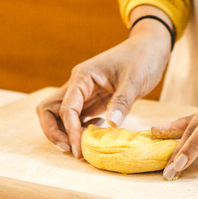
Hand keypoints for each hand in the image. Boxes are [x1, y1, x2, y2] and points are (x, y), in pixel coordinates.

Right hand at [36, 6, 172, 158]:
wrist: (149, 48)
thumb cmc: (142, 58)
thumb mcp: (134, 80)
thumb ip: (121, 102)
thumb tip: (111, 124)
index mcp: (82, 77)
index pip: (65, 108)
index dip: (69, 131)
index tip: (78, 150)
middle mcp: (77, 85)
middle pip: (48, 110)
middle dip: (54, 132)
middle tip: (73, 150)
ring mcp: (83, 93)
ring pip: (59, 115)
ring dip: (65, 132)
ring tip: (82, 147)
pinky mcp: (92, 100)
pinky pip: (75, 117)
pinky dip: (78, 129)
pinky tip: (95, 134)